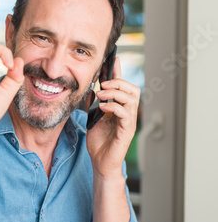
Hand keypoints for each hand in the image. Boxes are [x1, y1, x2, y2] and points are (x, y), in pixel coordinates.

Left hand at [86, 58, 140, 177]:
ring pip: (132, 99)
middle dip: (118, 82)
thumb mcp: (91, 118)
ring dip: (116, 93)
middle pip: (132, 89)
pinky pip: (126, 114)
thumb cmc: (98, 142)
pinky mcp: (127, 131)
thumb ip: (92, 103)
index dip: (117, 72)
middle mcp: (127, 112)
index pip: (121, 86)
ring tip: (101, 94)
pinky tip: (102, 108)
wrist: (100, 162)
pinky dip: (114, 107)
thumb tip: (89, 88)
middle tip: (102, 85)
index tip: (112, 59)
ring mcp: (129, 121)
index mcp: (119, 107)